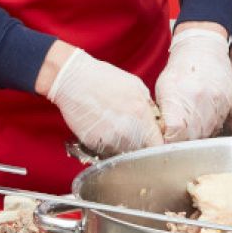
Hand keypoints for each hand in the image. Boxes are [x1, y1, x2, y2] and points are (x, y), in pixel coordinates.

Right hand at [45, 48, 164, 154]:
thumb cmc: (104, 79)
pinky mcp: (94, 143)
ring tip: (114, 129)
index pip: (158, 144)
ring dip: (123, 146)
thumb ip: (148, 105)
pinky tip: (102, 129)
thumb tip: (156, 120)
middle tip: (133, 134)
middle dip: (141, 146)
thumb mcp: (135, 85)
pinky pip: (106, 151)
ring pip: (124, 153)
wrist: (73, 80)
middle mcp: (128, 130)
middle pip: (142, 152)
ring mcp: (110, 138)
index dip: (158, 145)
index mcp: (141, 114)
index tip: (155, 142)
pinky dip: (107, 145)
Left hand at [154, 26, 231, 142]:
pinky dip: (209, 126)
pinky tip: (201, 118)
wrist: (204, 48)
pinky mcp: (228, 103)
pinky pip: (218, 125)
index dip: (168, 141)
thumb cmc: (180, 68)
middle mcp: (201, 102)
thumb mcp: (163, 88)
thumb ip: (163, 113)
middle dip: (182, 141)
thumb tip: (161, 135)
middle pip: (192, 138)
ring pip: (206, 134)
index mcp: (180, 97)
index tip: (164, 140)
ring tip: (188, 125)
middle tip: (175, 135)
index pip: (175, 134)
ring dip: (196, 135)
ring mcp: (217, 103)